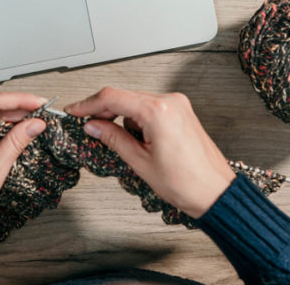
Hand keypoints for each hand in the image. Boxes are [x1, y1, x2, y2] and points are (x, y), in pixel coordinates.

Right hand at [65, 87, 234, 218]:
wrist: (214, 192)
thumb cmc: (186, 182)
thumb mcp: (139, 162)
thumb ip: (112, 138)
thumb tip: (93, 126)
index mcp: (158, 111)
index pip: (113, 97)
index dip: (88, 104)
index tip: (75, 111)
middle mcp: (170, 101)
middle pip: (124, 97)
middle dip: (103, 111)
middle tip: (87, 126)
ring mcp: (177, 105)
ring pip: (135, 102)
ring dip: (121, 117)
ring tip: (119, 142)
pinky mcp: (181, 111)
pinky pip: (149, 108)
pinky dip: (137, 119)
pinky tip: (135, 138)